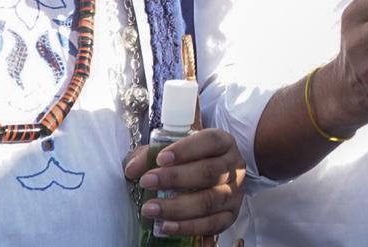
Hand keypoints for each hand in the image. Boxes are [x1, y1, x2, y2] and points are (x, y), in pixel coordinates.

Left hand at [123, 128, 246, 236]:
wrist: (210, 178)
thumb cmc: (189, 161)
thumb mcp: (172, 151)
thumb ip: (150, 155)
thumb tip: (132, 169)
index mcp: (224, 143)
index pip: (210, 141)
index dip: (186, 149)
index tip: (160, 158)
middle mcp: (234, 166)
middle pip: (208, 172)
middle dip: (175, 178)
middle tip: (146, 182)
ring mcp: (235, 193)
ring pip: (209, 200)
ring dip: (177, 207)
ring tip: (150, 209)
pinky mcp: (231, 216)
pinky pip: (212, 224)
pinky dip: (188, 226)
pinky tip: (166, 226)